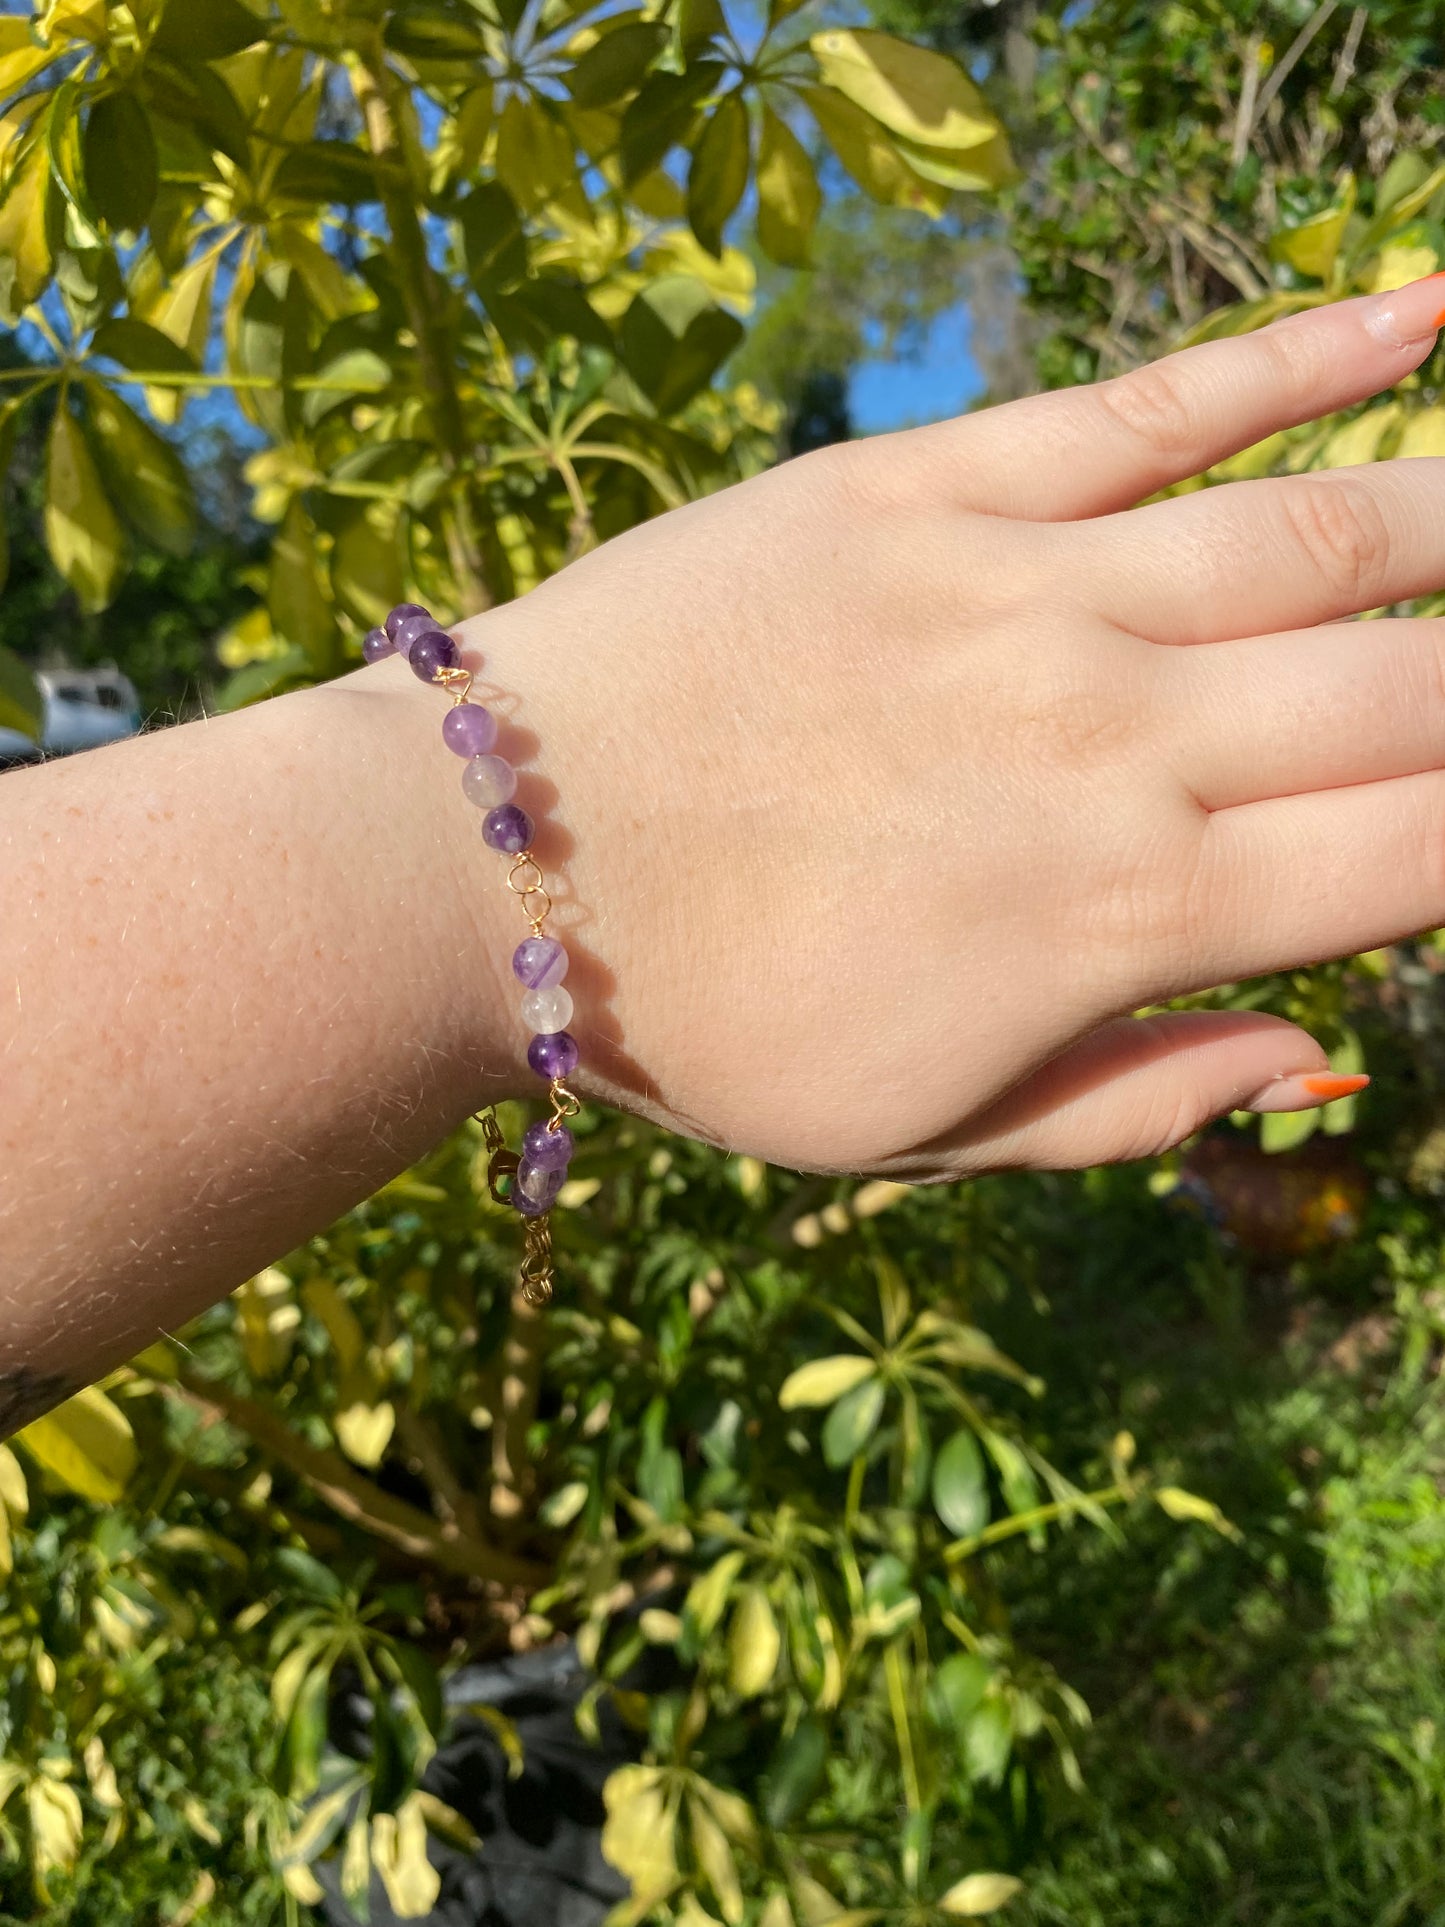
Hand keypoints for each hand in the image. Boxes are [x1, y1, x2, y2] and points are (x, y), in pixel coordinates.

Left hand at [459, 273, 1444, 1176]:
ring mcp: (1020, 597)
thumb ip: (1137, 1100)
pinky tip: (1417, 320)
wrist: (484, 862)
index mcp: (1123, 914)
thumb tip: (1321, 1057)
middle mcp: (1108, 740)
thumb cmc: (704, 1021)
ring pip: (1312, 539)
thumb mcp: (922, 1127)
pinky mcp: (923, 491)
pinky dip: (1298, 359)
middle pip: (1400, 693)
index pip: (1413, 852)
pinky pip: (1146, 409)